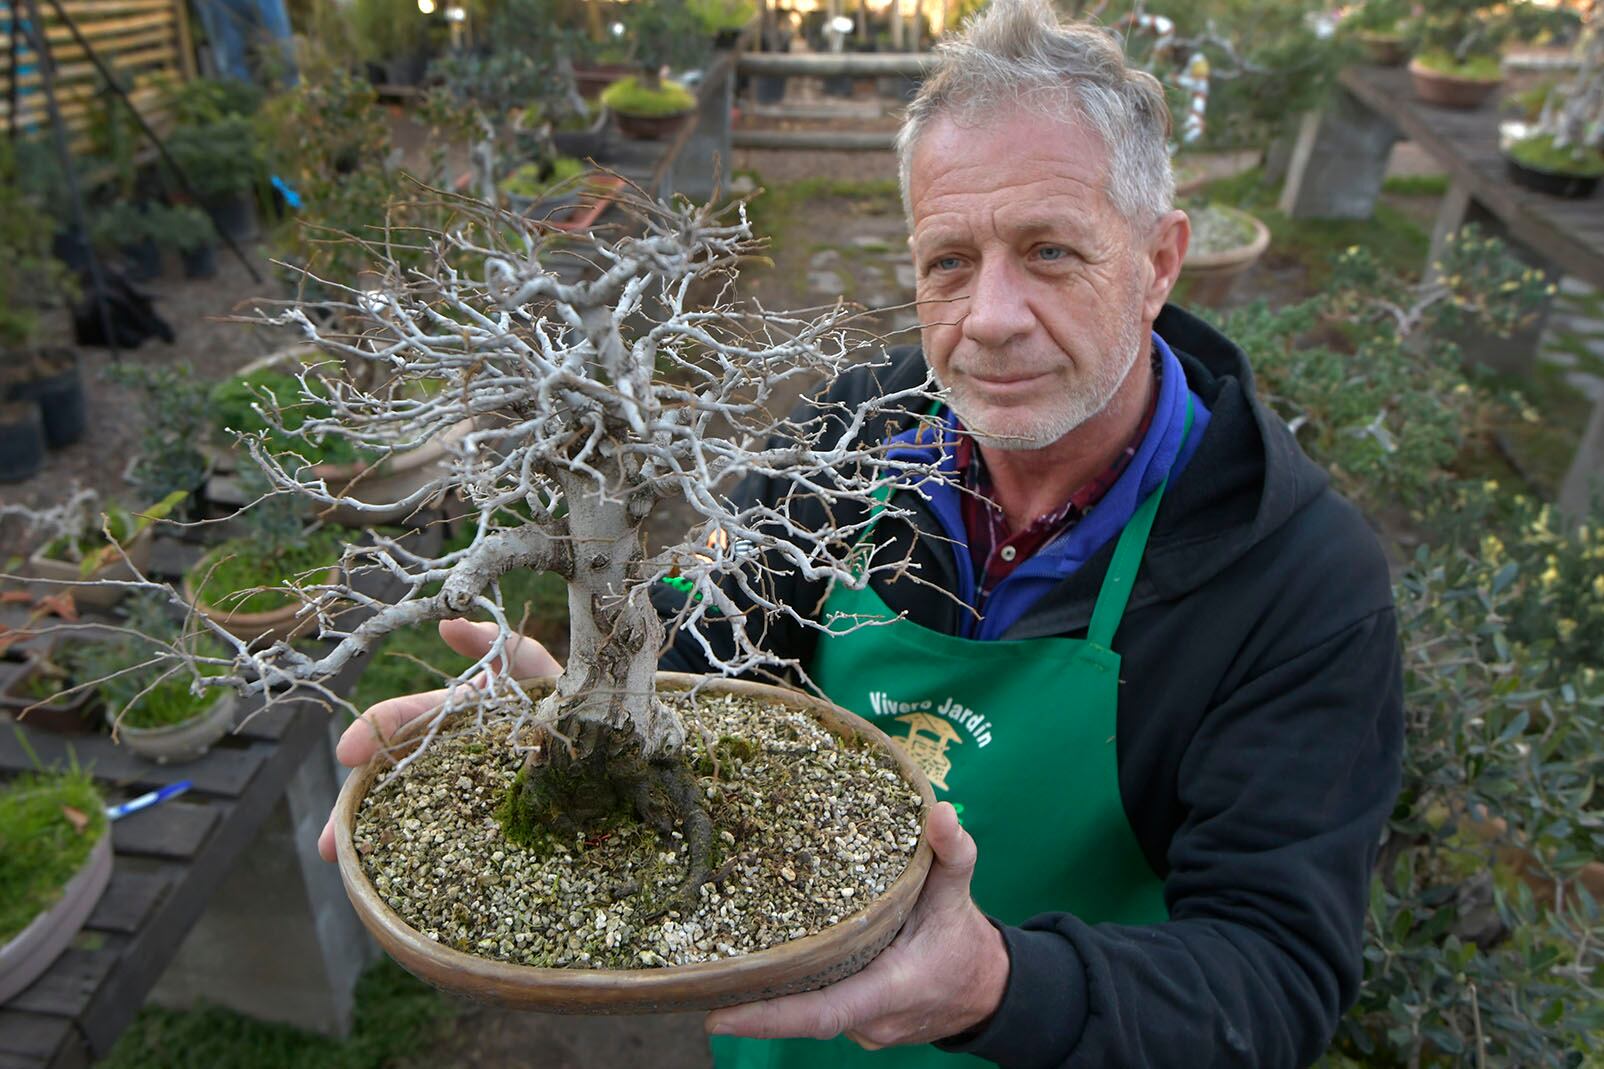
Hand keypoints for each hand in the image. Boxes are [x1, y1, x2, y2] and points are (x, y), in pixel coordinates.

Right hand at [316, 618, 560, 862]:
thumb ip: (496, 647)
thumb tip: (448, 624)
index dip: (374, 732)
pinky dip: (420, 860)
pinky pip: (451, 844)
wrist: (610, 744)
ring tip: (342, 863)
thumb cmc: (566, 699)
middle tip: (328, 838)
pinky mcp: (493, 827)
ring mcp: (468, 793)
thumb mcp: (533, 669)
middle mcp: (452, 756)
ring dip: (374, 838)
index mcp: (457, 717)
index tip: (346, 752)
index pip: (404, 721)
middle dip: (357, 805)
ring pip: (413, 815)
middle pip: (395, 779)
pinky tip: (390, 884)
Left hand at [704, 802, 1007, 1048]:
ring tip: (713, 959)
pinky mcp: (854, 1024)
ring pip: (804, 1011)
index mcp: (891, 989)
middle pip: (799, 1014)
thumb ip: (952, 852)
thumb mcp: (958, 892)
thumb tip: (941, 811)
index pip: (822, 1013)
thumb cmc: (962, 938)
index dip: (769, 1018)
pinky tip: (754, 959)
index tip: (717, 1017)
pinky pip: (814, 1008)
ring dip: (765, 991)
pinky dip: (788, 988)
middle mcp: (869, 1020)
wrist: (984, 990)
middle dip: (748, 999)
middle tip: (695, 972)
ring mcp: (860, 1029)